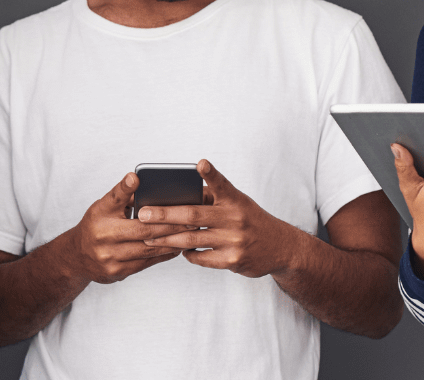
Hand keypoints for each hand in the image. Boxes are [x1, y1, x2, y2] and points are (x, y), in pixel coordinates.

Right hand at [47, 173, 186, 283]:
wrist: (77, 257)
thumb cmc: (95, 226)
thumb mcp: (102, 207)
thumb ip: (122, 195)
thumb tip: (141, 179)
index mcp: (99, 216)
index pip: (116, 199)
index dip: (128, 189)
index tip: (139, 178)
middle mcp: (103, 237)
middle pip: (143, 229)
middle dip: (170, 224)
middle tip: (192, 218)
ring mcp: (110, 257)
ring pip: (148, 248)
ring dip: (172, 241)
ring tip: (190, 233)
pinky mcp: (117, 272)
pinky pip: (146, 262)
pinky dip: (164, 254)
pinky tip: (177, 248)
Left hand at [139, 160, 306, 277]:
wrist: (281, 248)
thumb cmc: (251, 220)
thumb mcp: (238, 203)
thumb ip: (212, 198)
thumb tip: (179, 193)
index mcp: (235, 200)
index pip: (221, 184)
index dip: (211, 173)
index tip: (200, 163)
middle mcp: (235, 218)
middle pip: (193, 215)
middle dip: (165, 215)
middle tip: (143, 214)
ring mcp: (234, 240)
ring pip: (192, 239)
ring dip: (167, 239)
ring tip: (147, 236)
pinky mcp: (232, 260)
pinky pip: (201, 258)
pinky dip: (187, 254)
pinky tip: (178, 250)